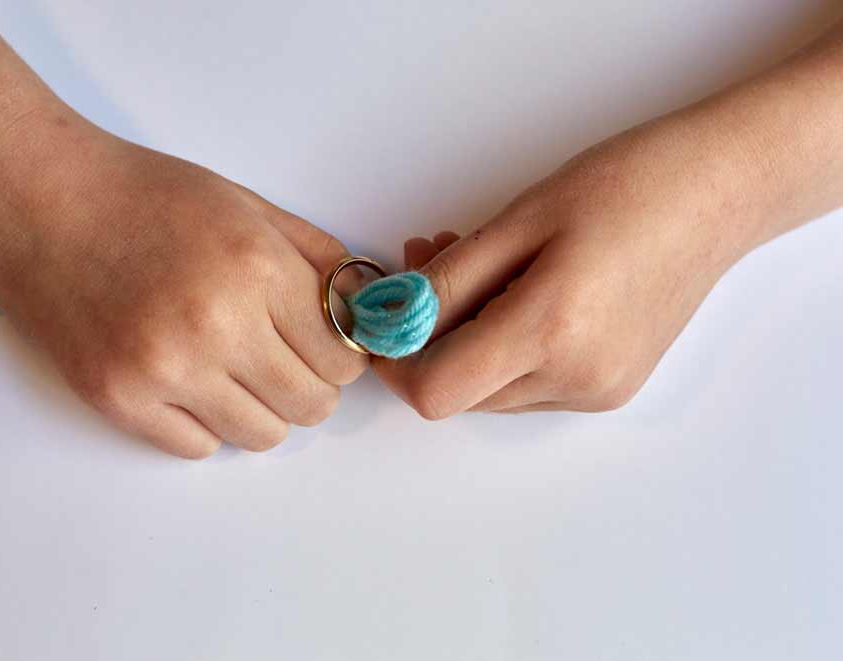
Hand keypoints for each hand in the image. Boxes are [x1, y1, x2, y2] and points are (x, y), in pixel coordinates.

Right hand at [0, 119, 366, 457]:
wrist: (39, 202)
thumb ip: (318, 259)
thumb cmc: (147, 196)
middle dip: (310, 387)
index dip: (342, 356)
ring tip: (233, 371)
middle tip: (284, 362)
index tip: (324, 347)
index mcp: (259, 269)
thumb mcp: (247, 206)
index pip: (343, 357)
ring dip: (261, 410)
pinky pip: (198, 447)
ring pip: (262, 435)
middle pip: (312, 405)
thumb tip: (364, 311)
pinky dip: (204, 422)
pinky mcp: (119, 401)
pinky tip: (186, 381)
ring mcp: (165, 370)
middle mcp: (218, 325)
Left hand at [375, 115, 769, 416]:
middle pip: (461, 391)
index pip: (436, 391)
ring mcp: (597, 391)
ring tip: (482, 263)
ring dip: (467, 337)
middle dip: (430, 337)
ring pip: (492, 389)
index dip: (395, 362)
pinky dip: (507, 344)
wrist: (720, 193)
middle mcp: (576, 379)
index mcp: (551, 332)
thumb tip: (388, 319)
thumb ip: (447, 282)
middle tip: (429, 261)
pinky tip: (519, 289)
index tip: (383, 319)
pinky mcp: (610, 388)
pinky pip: (529, 383)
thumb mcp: (518, 220)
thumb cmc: (625, 187)